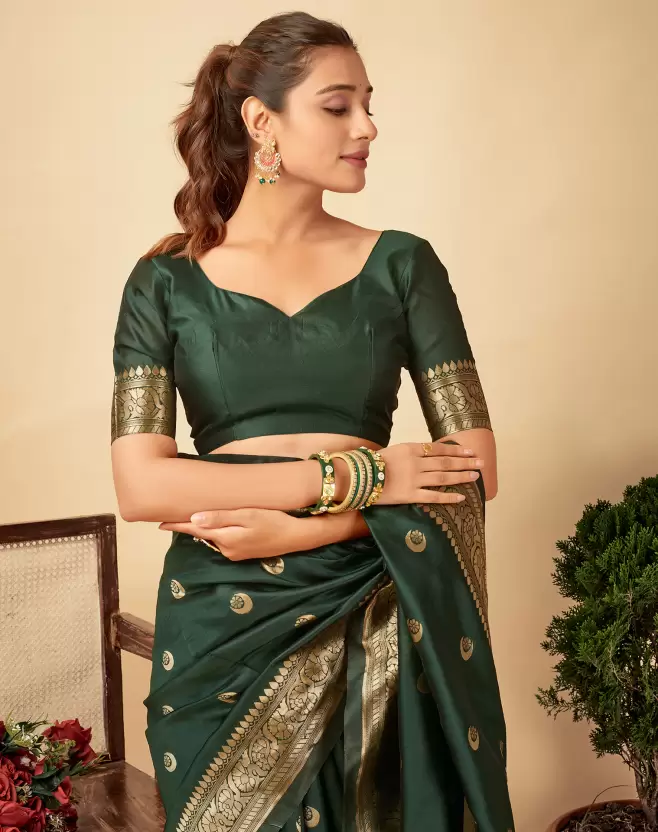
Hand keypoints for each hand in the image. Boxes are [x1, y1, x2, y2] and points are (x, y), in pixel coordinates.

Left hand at [158, 508, 304, 560]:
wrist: (297, 537)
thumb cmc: (274, 521)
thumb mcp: (247, 515)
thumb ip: (221, 517)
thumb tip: (194, 518)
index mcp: (225, 538)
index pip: (195, 529)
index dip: (177, 525)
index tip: (158, 523)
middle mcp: (226, 549)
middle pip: (203, 534)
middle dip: (189, 525)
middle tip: (172, 515)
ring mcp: (235, 553)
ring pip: (214, 537)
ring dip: (205, 528)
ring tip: (194, 515)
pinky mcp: (243, 552)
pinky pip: (224, 540)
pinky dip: (218, 532)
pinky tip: (219, 524)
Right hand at [375, 439, 483, 504]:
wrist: (358, 477)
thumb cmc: (374, 462)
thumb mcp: (395, 450)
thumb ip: (412, 452)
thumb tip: (429, 454)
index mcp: (411, 449)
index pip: (439, 449)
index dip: (456, 451)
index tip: (470, 451)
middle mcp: (416, 463)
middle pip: (445, 463)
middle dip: (465, 463)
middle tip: (481, 463)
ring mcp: (414, 479)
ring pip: (443, 478)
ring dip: (461, 477)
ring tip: (475, 476)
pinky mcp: (410, 495)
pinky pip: (433, 497)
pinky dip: (448, 497)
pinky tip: (461, 497)